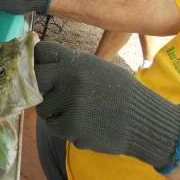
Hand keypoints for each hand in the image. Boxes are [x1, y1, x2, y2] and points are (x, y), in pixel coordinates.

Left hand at [34, 41, 179, 172]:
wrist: (145, 121)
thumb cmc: (120, 93)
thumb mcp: (97, 68)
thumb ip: (70, 66)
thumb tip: (40, 65)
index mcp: (78, 61)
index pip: (42, 52)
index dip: (36, 60)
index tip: (38, 68)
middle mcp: (72, 78)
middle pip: (35, 78)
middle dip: (39, 87)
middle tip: (52, 95)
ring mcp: (71, 102)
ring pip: (43, 107)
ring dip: (55, 112)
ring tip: (78, 112)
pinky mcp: (72, 126)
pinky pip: (53, 127)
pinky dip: (65, 128)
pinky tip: (84, 125)